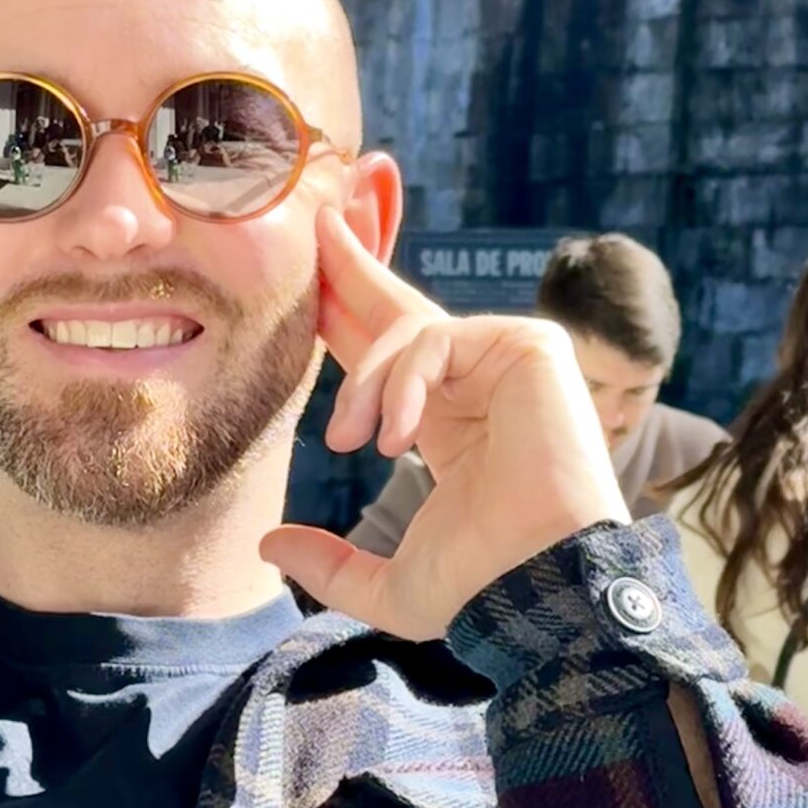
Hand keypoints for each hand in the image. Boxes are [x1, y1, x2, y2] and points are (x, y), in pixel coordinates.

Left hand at [261, 208, 627, 639]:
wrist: (539, 581)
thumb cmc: (483, 584)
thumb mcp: (389, 585)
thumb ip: (330, 566)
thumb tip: (268, 544)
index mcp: (446, 425)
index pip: (384, 355)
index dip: (342, 319)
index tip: (306, 288)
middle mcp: (475, 384)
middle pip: (399, 309)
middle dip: (353, 266)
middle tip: (316, 221)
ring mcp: (506, 360)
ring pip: (406, 335)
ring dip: (363, 385)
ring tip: (348, 441)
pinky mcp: (528, 346)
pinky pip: (436, 340)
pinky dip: (403, 384)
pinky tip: (396, 436)